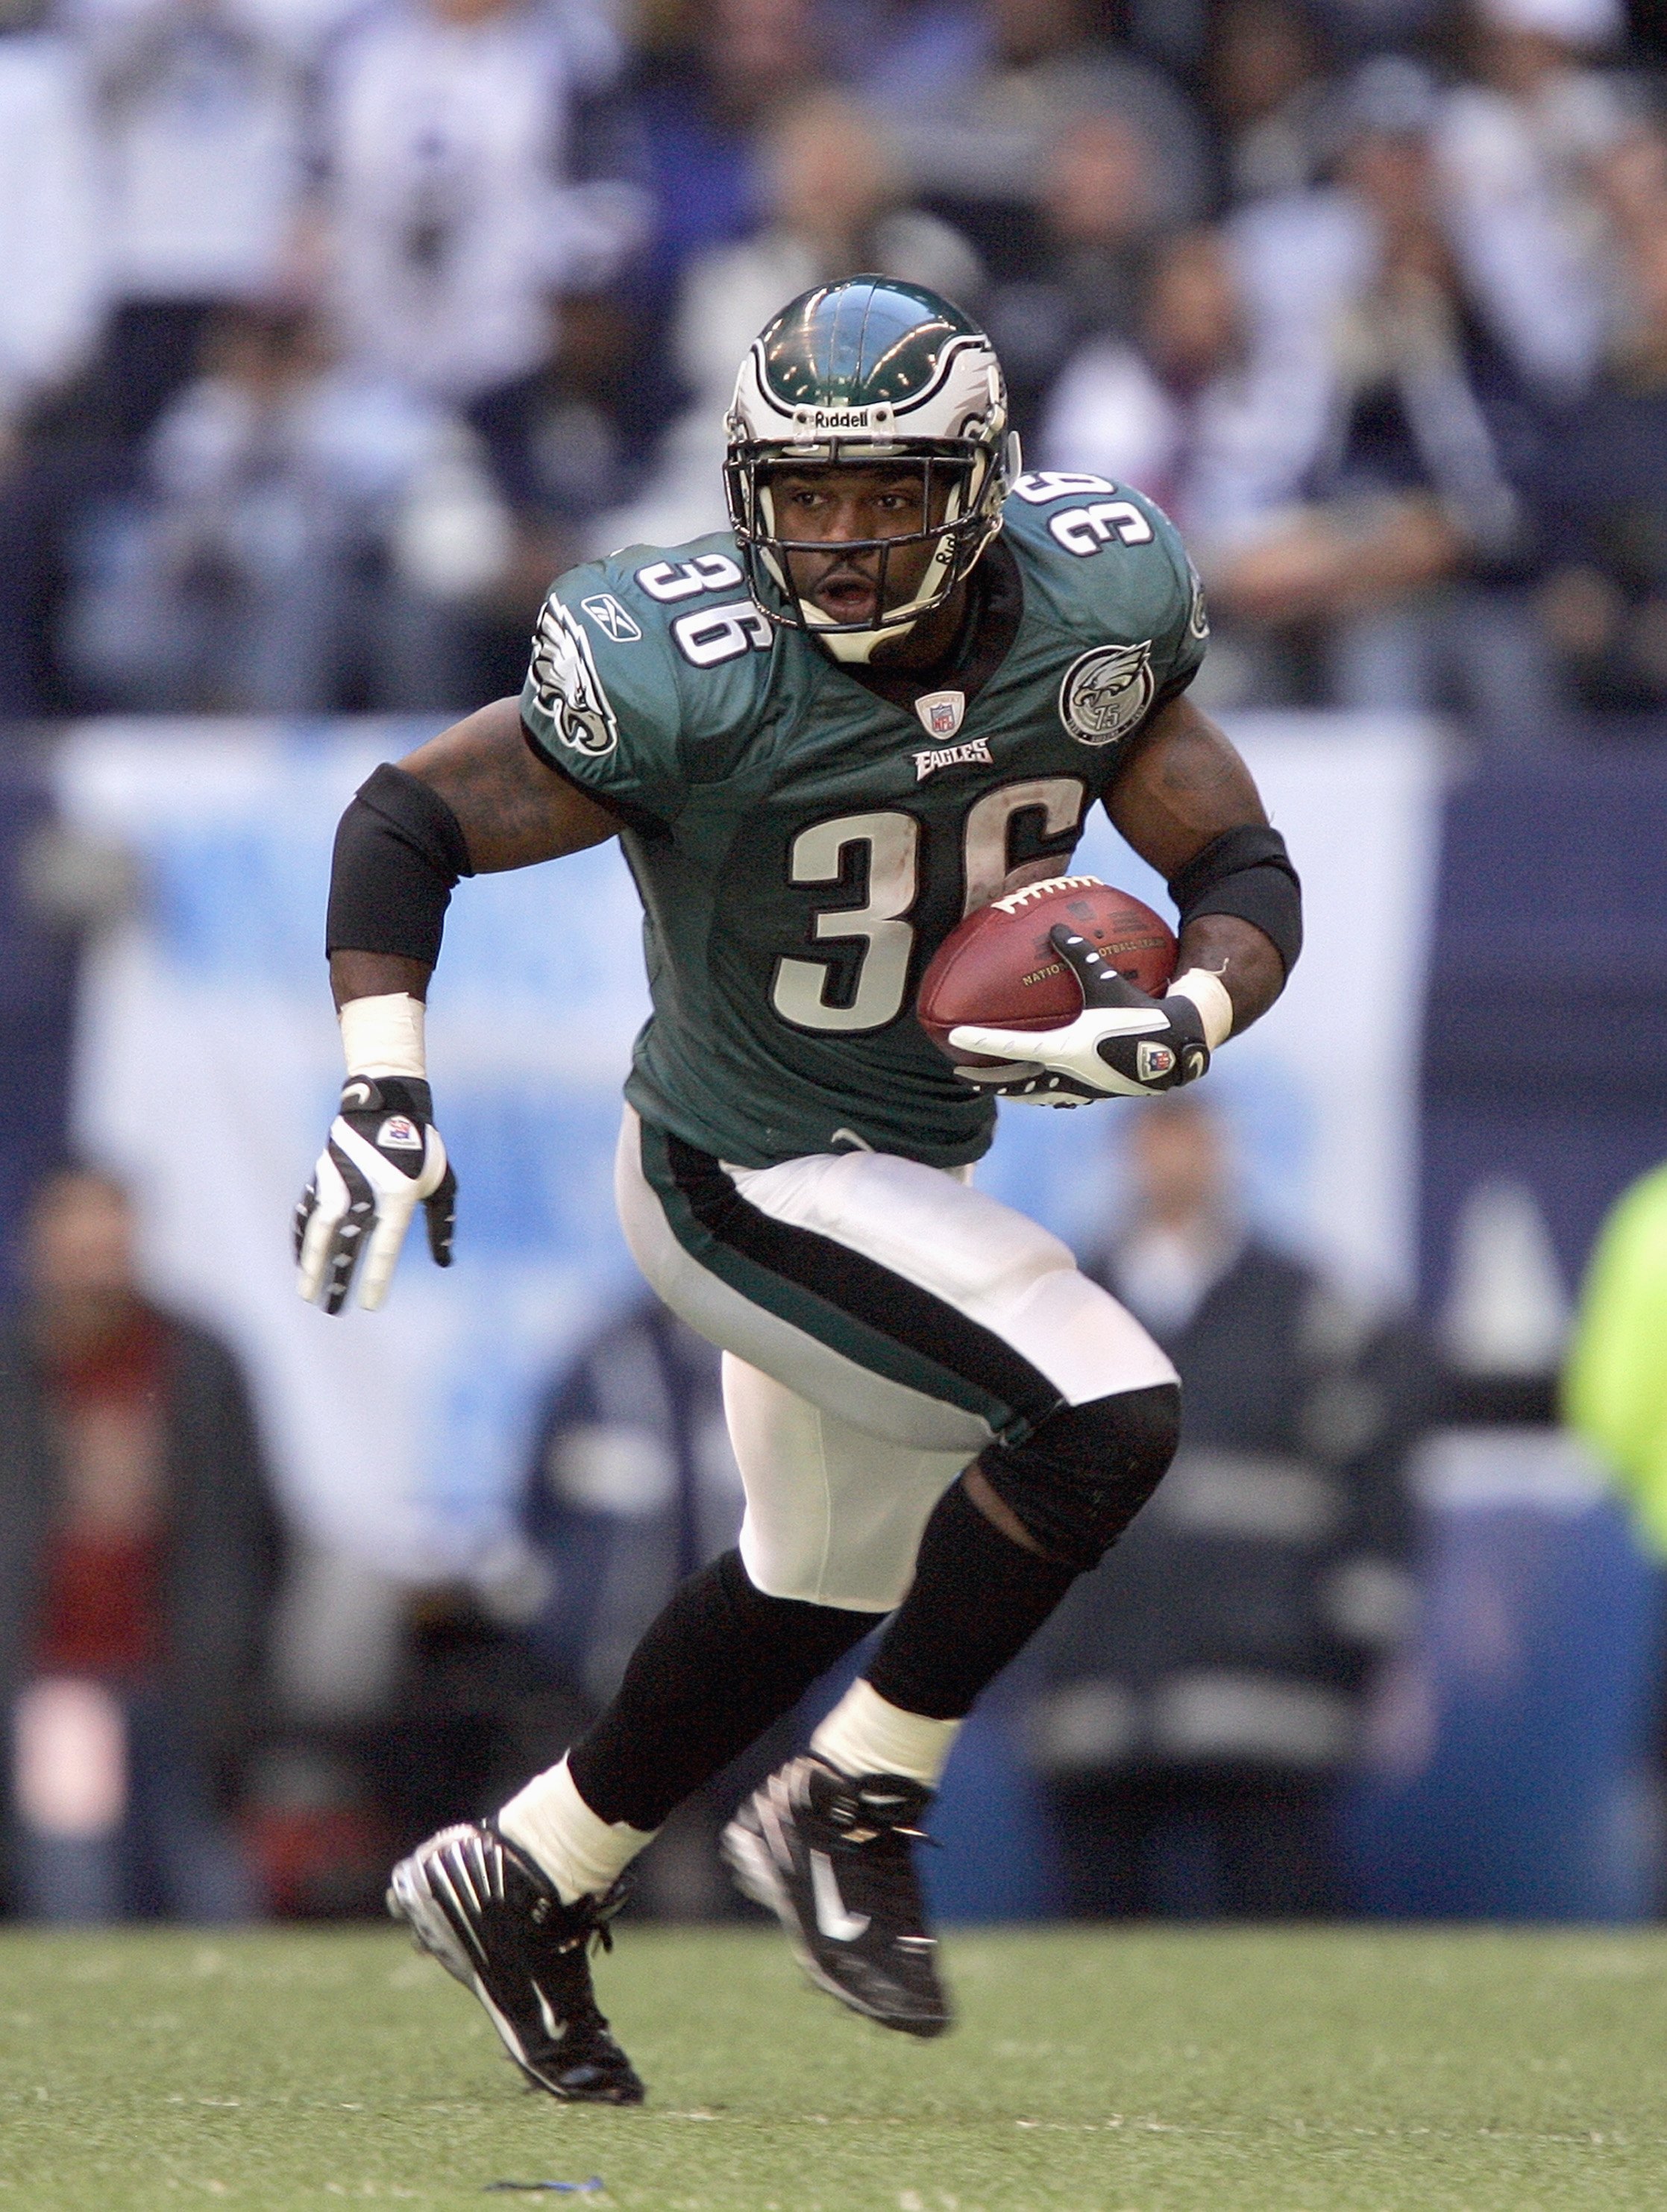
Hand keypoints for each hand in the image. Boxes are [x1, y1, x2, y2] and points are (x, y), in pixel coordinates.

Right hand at [294, 1076, 455, 1312]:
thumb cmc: (421, 1146)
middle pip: (346, 1244)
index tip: (370, 1305)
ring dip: (312, 1264)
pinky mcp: (322, 1176)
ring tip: (307, 1293)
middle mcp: (363, 1191)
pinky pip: (308, 1212)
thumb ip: (442, 1224)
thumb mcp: (442, 1182)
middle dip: (337, 1279)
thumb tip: (444, 1262)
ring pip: (320, 1231)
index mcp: (398, 1195)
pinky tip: (301, 1259)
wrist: (385, 1103)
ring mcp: (338, 1183)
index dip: (376, 1278)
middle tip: (331, 1311)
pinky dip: (303, 1238)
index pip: (386, 1246)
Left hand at [948, 924, 1210, 1106]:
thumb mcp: (1107, 982)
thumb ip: (1080, 954)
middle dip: (983, 1078)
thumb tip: (1055, 928)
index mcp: (1063, 1048)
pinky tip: (1035, 1086)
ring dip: (1008, 1089)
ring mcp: (1078, 1088)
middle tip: (958, 1071)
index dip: (980, 1043)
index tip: (954, 1039)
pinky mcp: (1092, 1094)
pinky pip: (1056, 1095)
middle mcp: (1065, 1074)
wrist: (1176, 1053)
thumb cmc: (1142, 1014)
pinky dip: (1038, 1091)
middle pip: (1012, 1080)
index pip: (1010, 1048)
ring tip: (991, 1085)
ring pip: (1032, 1093)